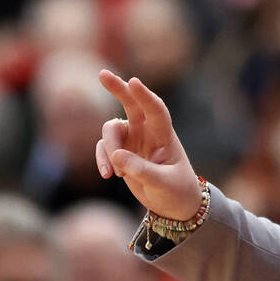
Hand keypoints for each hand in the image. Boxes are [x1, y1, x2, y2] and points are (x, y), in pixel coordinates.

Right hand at [95, 70, 202, 220]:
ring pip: (111, 129)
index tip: (134, 82)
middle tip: (102, 74)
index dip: (145, 95)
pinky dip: (102, 159)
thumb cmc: (177, 191)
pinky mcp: (121, 153)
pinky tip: (108, 175)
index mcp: (165, 136)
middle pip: (132, 104)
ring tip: (116, 173)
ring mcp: (133, 141)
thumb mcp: (163, 183)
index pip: (156, 110)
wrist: (175, 206)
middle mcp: (148, 133)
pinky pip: (104, 148)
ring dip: (108, 148)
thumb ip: (142, 170)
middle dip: (118, 88)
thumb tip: (117, 156)